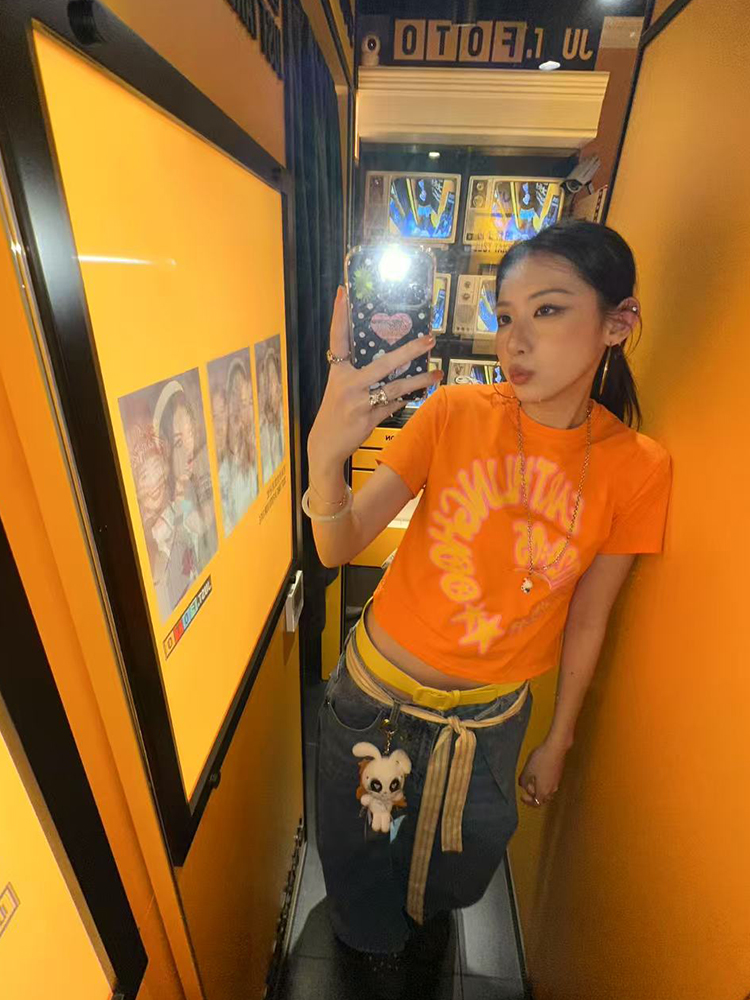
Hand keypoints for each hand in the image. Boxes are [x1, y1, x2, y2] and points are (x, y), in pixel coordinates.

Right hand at [308, 286, 441, 470]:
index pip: (337, 338)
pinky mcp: (368, 419)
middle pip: (383, 362)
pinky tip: (422, 391)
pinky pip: (395, 405)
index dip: (339, 315)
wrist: (325, 444)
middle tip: (429, 340)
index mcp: (338, 372)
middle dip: (409, 350)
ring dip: (419, 379)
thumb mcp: (340, 387)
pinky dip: (409, 397)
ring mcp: (359, 402)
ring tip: (436, 373)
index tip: (343, 293)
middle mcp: (348, 384)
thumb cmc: (336, 412)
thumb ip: (358, 372)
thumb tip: (389, 357)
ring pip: (396, 387)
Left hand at [518, 741, 567, 807]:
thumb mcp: (527, 771)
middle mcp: (552, 789)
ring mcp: (556, 782)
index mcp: (543, 791)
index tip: (522, 796)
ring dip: (538, 787)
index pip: (536, 803)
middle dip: (533, 793)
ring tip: (531, 778)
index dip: (528, 801)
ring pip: (547, 790)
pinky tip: (538, 771)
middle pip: (542, 798)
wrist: (555, 748)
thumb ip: (523, 781)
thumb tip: (522, 785)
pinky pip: (550, 782)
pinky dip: (543, 781)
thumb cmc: (541, 759)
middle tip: (527, 786)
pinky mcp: (558, 774)